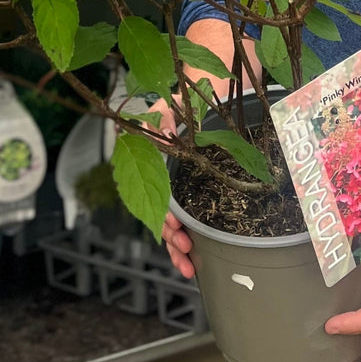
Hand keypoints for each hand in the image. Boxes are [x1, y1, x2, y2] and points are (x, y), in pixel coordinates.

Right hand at [144, 95, 196, 277]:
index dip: (162, 212)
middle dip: (171, 238)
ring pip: (172, 225)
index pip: (151, 193)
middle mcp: (162, 180)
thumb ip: (161, 116)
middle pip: (160, 216)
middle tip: (185, 249)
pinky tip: (197, 258)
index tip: (174, 224)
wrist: (209, 96)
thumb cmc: (184, 102)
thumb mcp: (169, 104)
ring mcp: (179, 188)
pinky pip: (189, 220)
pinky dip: (191, 240)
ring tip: (189, 266)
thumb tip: (165, 131)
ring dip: (178, 248)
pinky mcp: (194, 192)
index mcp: (152, 163)